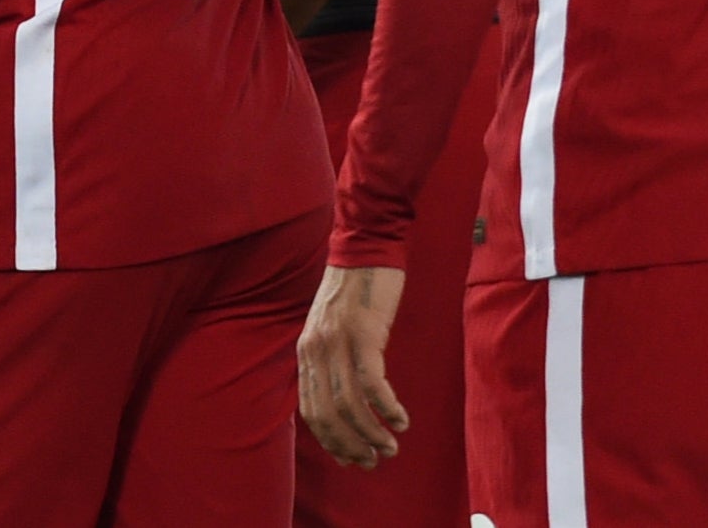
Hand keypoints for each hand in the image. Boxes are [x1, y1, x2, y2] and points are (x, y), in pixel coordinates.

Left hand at [297, 264, 408, 467]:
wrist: (365, 247)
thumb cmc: (354, 290)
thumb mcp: (331, 327)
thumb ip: (330, 360)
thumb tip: (342, 402)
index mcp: (306, 350)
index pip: (310, 410)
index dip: (331, 441)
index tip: (351, 459)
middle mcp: (316, 349)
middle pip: (328, 414)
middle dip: (351, 445)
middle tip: (374, 460)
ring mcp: (338, 341)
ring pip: (350, 405)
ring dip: (372, 433)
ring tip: (390, 446)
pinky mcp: (364, 333)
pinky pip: (372, 383)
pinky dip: (387, 408)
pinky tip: (401, 419)